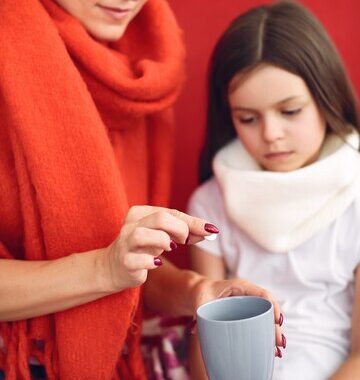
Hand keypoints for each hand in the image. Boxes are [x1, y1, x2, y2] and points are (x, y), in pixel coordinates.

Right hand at [101, 206, 218, 291]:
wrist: (114, 267)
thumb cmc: (144, 248)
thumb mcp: (163, 235)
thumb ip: (185, 231)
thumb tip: (210, 230)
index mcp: (140, 213)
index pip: (171, 212)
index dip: (193, 222)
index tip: (212, 230)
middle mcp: (131, 225)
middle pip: (160, 219)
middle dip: (180, 229)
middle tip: (185, 241)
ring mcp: (125, 244)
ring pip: (143, 234)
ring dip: (164, 241)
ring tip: (171, 248)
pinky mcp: (124, 262)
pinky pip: (137, 259)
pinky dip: (151, 261)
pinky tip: (157, 263)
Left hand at [191, 277, 284, 351]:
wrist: (200, 293)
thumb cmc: (202, 293)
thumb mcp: (201, 301)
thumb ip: (200, 313)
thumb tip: (196, 329)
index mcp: (240, 287)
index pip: (262, 293)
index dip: (272, 306)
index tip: (277, 320)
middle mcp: (248, 296)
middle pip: (267, 309)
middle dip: (275, 326)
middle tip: (279, 342)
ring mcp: (249, 306)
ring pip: (266, 318)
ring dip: (272, 333)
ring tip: (277, 350)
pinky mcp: (247, 315)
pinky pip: (260, 323)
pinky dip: (265, 335)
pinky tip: (270, 349)